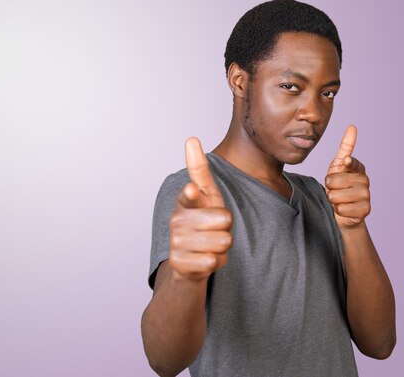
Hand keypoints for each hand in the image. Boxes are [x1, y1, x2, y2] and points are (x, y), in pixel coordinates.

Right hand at [169, 137, 232, 280]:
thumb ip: (199, 169)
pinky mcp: (180, 264)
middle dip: (227, 228)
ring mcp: (176, 243)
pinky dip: (217, 262)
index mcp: (184, 202)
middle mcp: (176, 221)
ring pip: (222, 242)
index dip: (192, 195)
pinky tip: (205, 259)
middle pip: (225, 221)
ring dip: (222, 246)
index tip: (192, 190)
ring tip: (210, 244)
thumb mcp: (206, 195)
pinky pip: (215, 261)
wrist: (189, 260)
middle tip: (215, 229)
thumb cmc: (202, 220)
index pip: (189, 196)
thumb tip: (191, 138)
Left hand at [325, 125, 370, 228]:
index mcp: (358, 168)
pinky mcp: (365, 210)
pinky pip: (342, 209)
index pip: (353, 164)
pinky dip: (338, 210)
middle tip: (334, 189)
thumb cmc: (338, 186)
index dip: (348, 163)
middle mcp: (365, 181)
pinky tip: (343, 209)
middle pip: (336, 181)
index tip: (346, 161)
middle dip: (329, 186)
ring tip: (338, 199)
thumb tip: (352, 126)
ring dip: (332, 199)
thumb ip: (345, 148)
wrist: (343, 210)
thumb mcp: (338, 166)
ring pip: (337, 196)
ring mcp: (366, 196)